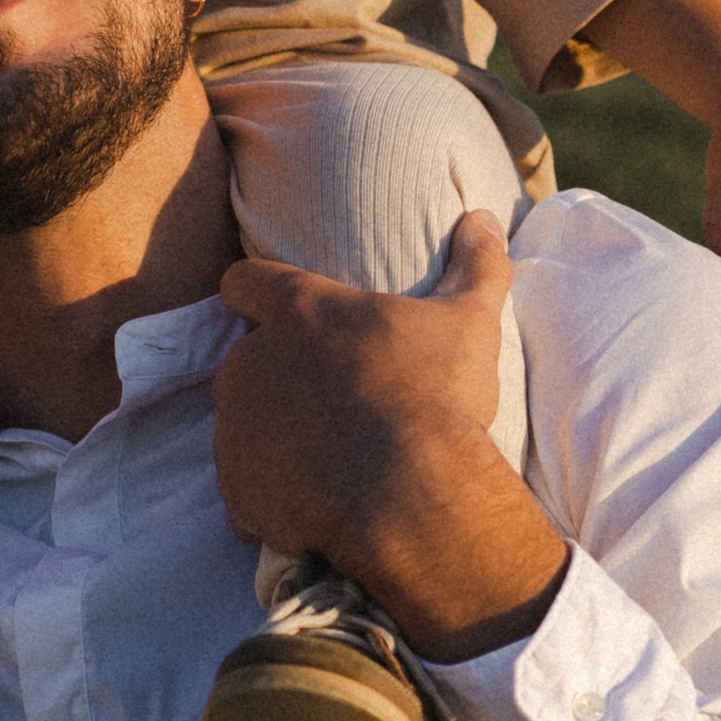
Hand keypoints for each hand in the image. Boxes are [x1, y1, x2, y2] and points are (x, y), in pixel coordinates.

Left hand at [211, 219, 567, 665]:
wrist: (410, 495)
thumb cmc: (437, 395)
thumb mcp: (470, 321)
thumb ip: (475, 264)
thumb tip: (485, 219)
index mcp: (295, 309)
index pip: (243, 281)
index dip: (256, 292)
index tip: (279, 310)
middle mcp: (249, 361)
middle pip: (246, 358)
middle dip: (276, 375)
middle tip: (330, 398)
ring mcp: (235, 428)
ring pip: (241, 423)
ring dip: (271, 433)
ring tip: (328, 456)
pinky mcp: (236, 488)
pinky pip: (246, 486)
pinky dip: (272, 492)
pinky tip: (317, 501)